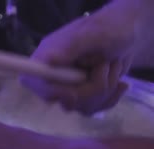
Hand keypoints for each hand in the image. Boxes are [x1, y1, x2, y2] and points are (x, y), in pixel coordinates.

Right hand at [20, 1, 139, 114]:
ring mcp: (65, 88)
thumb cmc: (106, 29)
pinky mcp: (79, 98)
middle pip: (62, 100)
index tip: (73, 92)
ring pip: (80, 107)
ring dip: (105, 90)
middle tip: (106, 65)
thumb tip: (49, 61)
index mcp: (46, 58)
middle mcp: (51, 76)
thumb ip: (71, 47)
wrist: (125, 36)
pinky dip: (110, 99)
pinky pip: (91, 110)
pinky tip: (120, 84)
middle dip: (91, 88)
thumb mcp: (90, 34)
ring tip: (113, 66)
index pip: (32, 82)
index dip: (51, 92)